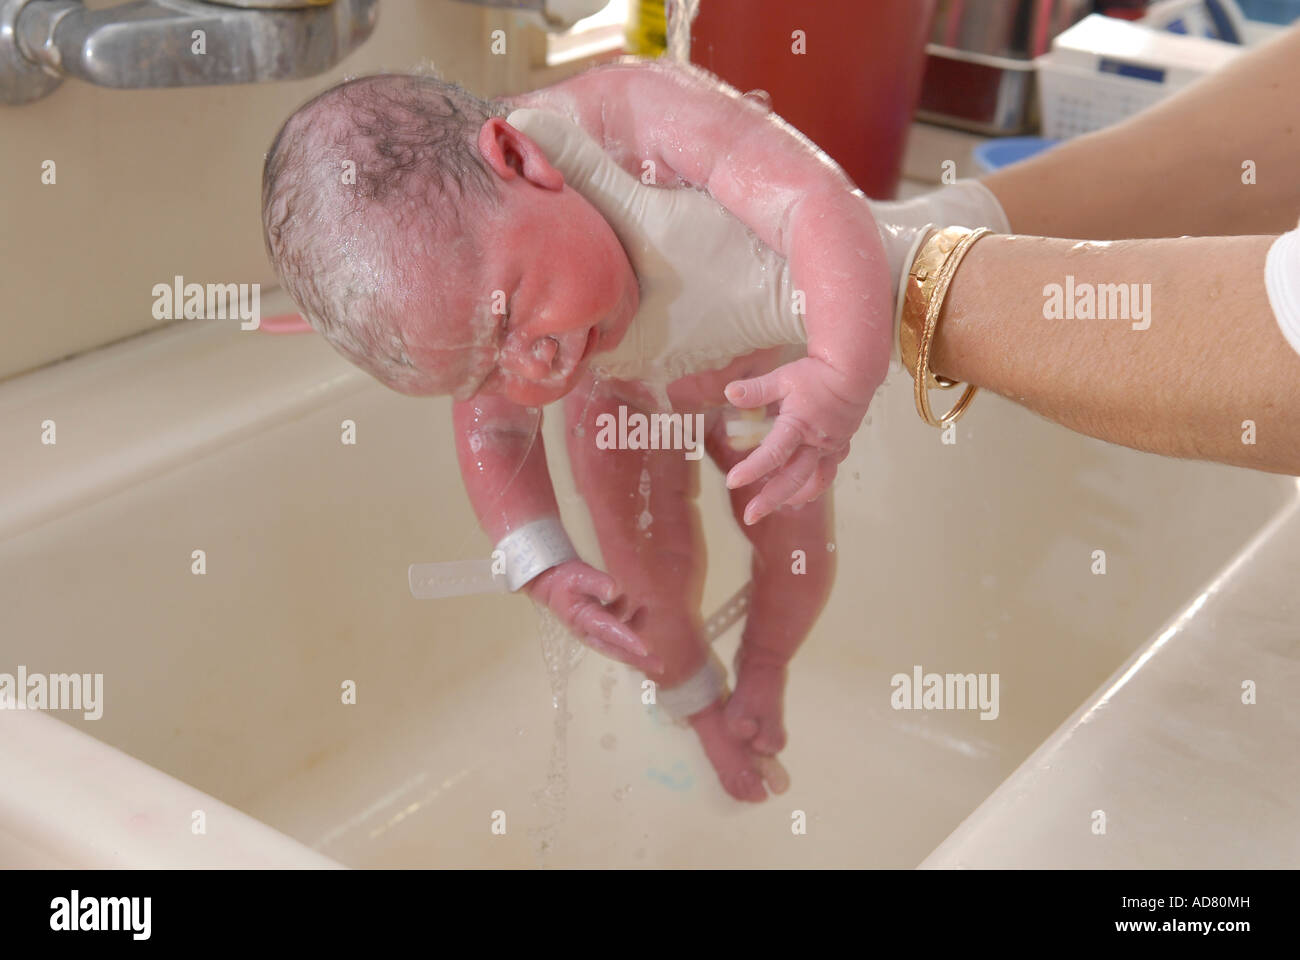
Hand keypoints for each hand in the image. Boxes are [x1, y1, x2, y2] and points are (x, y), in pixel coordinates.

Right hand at [525, 560, 661, 673]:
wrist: (551, 581)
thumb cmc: (563, 579)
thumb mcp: (577, 575)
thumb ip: (596, 582)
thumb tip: (614, 590)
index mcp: (583, 620)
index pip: (609, 632)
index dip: (627, 640)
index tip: (645, 649)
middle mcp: (590, 630)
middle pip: (616, 649)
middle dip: (638, 659)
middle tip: (660, 667)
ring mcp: (595, 628)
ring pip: (620, 639)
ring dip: (636, 629)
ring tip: (645, 609)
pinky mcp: (599, 623)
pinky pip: (619, 626)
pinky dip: (628, 617)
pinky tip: (626, 600)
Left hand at [723, 356, 868, 524]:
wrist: (855, 370)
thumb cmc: (818, 373)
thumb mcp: (783, 377)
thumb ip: (756, 390)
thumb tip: (729, 392)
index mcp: (798, 425)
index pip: (772, 454)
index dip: (751, 469)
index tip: (732, 482)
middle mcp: (816, 442)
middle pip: (794, 479)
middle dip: (770, 500)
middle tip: (750, 516)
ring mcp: (831, 447)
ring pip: (817, 481)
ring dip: (797, 495)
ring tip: (780, 505)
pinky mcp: (841, 446)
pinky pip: (829, 470)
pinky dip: (816, 481)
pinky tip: (805, 484)